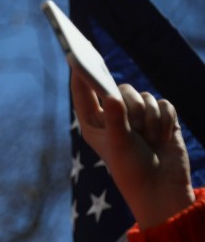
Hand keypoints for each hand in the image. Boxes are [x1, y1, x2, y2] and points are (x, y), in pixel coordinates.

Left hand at [70, 72, 194, 228]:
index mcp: (93, 122)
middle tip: (135, 126)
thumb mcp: (119, 143)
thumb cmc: (131, 168)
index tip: (77, 55)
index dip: (81, 73)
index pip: (83, 92)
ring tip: (149, 138)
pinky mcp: (160, 117)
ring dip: (151, 118)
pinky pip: (164, 104)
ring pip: (145, 96)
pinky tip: (163, 137)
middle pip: (120, 89)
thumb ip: (115, 118)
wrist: (161, 186)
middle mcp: (113, 115)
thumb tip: (112, 95)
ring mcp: (137, 116)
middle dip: (132, 106)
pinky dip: (166, 120)